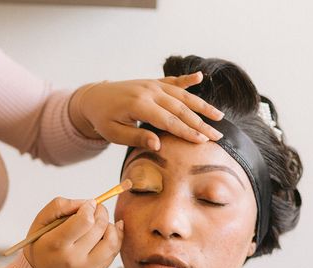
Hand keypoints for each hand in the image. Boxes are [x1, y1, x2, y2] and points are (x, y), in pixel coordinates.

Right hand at [24, 198, 123, 267]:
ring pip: (112, 242)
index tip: (88, 205)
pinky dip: (115, 239)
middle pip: (100, 228)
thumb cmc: (40, 246)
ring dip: (111, 226)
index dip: (90, 207)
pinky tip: (109, 231)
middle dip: (101, 212)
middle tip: (96, 209)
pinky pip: (113, 253)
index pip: (85, 221)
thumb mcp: (40, 221)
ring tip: (101, 223)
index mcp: (57, 244)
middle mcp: (73, 259)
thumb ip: (61, 206)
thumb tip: (88, 203)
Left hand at [69, 73, 223, 149]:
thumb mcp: (114, 133)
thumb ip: (136, 138)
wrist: (93, 97)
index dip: (187, 132)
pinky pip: (173, 80)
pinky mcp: (153, 82)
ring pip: (182, 95)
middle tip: (217, 136)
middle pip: (180, 109)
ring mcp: (152, 85)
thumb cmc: (103, 119)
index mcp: (139, 105)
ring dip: (201, 106)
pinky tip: (200, 77)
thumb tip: (158, 145)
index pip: (169, 121)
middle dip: (201, 123)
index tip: (203, 141)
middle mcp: (149, 91)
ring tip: (219, 116)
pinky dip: (187, 79)